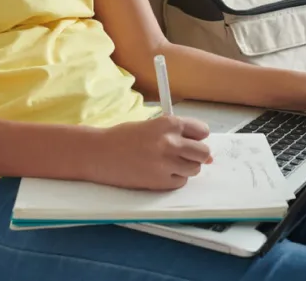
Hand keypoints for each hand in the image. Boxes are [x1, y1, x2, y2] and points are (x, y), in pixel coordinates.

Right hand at [90, 116, 212, 189]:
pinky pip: (181, 182)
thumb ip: (178, 135)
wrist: (99, 154)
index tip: (191, 140)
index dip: (197, 137)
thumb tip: (206, 154)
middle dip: (196, 154)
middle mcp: (171, 143)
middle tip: (182, 154)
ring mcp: (166, 164)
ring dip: (186, 167)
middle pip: (203, 152)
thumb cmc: (123, 138)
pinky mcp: (160, 182)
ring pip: (194, 169)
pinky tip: (160, 172)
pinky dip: (175, 179)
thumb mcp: (153, 126)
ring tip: (168, 163)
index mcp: (169, 124)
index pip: (202, 131)